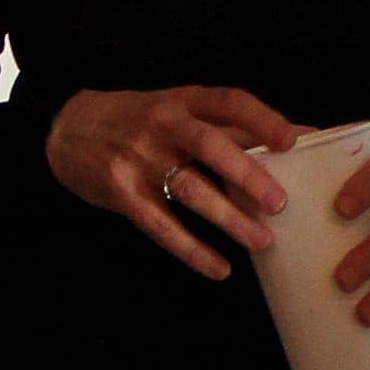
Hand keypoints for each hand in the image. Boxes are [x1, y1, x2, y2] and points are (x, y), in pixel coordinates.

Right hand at [46, 86, 295, 278]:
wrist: (67, 129)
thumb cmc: (140, 121)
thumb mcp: (178, 111)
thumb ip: (231, 125)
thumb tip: (302, 136)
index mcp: (183, 101)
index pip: (229, 102)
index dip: (262, 119)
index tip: (293, 140)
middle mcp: (162, 125)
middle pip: (210, 146)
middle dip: (247, 174)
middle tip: (279, 204)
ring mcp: (139, 158)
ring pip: (189, 190)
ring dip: (228, 218)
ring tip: (261, 242)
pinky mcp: (121, 192)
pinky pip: (161, 225)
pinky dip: (192, 249)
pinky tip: (219, 268)